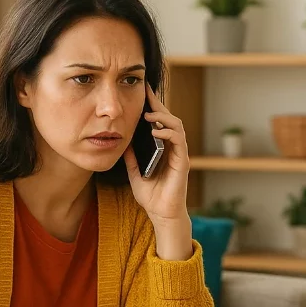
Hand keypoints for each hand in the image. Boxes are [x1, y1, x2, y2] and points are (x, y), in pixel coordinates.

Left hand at [123, 82, 190, 223]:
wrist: (161, 214)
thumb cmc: (151, 195)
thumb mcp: (135, 172)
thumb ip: (131, 156)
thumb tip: (123, 139)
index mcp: (163, 148)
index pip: (159, 122)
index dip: (152, 106)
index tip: (143, 92)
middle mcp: (173, 148)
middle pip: (169, 119)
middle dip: (158, 104)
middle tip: (147, 92)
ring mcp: (179, 154)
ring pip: (177, 126)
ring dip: (163, 116)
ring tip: (149, 113)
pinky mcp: (182, 162)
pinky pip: (179, 141)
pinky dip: (169, 132)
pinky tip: (156, 130)